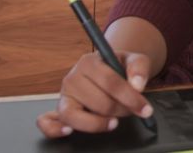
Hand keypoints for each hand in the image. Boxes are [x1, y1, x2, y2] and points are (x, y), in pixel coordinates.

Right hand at [36, 51, 153, 137]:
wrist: (108, 69)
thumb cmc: (119, 66)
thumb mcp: (133, 59)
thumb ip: (139, 67)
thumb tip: (137, 85)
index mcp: (89, 62)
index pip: (110, 82)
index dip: (130, 98)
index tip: (144, 109)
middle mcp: (72, 78)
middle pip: (97, 101)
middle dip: (120, 110)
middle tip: (131, 111)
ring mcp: (63, 95)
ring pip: (73, 115)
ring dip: (96, 123)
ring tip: (113, 123)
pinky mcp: (59, 110)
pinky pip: (48, 122)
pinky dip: (55, 129)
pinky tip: (69, 132)